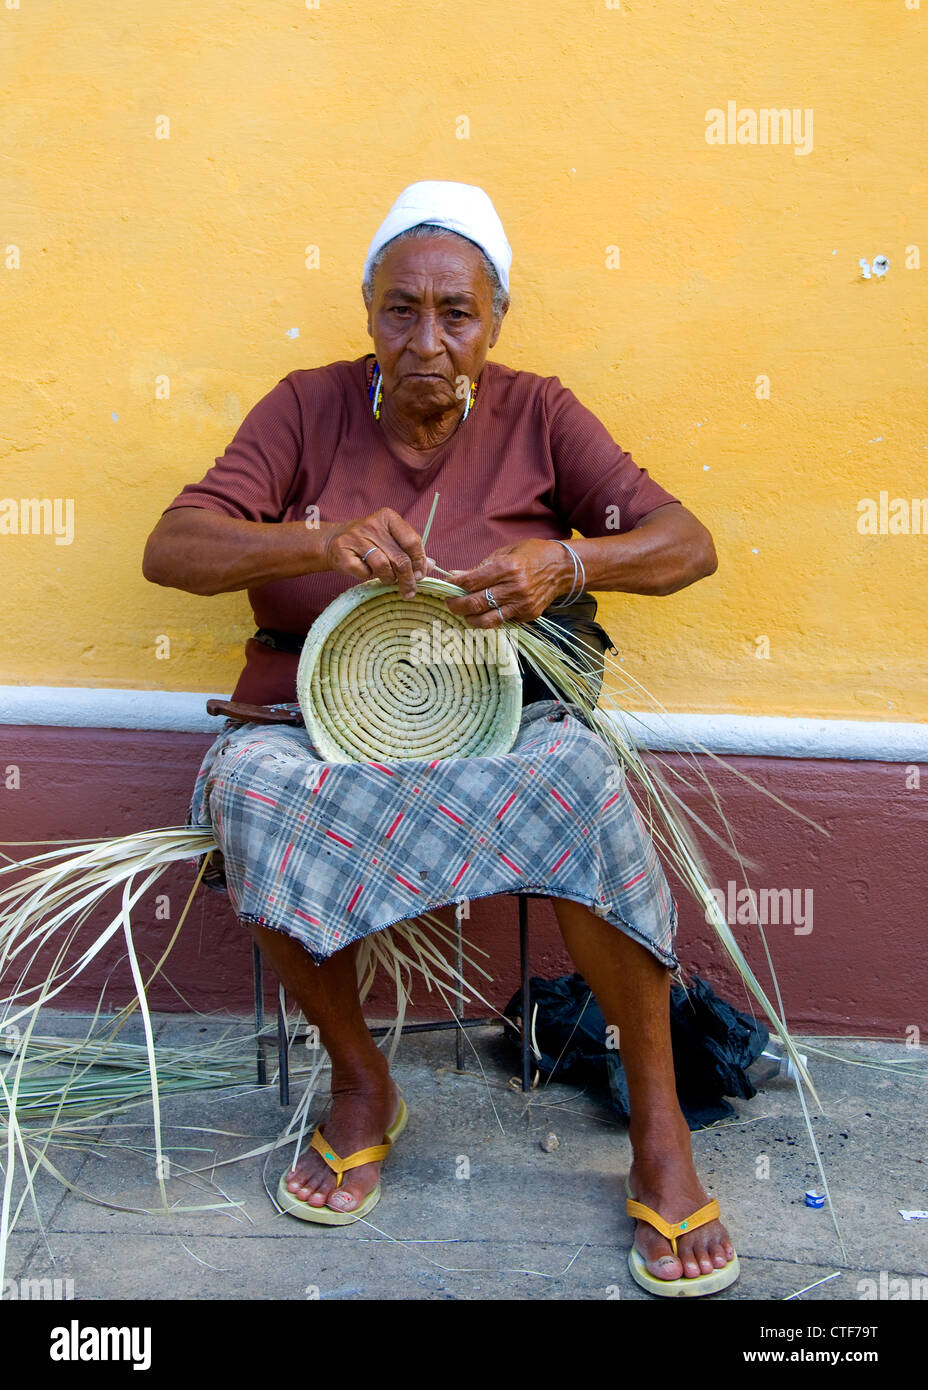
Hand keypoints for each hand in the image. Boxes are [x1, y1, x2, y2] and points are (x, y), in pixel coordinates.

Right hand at [324, 508, 426, 599]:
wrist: (333, 541)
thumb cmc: (370, 543)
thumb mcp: (391, 541)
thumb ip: (411, 551)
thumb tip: (432, 565)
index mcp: (389, 517)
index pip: (413, 541)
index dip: (420, 561)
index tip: (421, 576)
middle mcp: (372, 524)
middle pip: (400, 557)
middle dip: (408, 578)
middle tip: (410, 590)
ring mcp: (355, 537)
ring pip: (383, 566)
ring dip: (388, 578)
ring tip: (387, 580)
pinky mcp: (342, 551)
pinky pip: (363, 572)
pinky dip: (367, 576)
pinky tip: (366, 572)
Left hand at [443, 539, 573, 626]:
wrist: (563, 568)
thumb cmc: (532, 555)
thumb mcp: (506, 552)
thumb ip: (481, 566)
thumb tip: (457, 576)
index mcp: (507, 568)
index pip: (472, 582)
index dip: (456, 586)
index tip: (448, 586)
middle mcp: (514, 588)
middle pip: (475, 604)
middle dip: (457, 605)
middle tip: (450, 603)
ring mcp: (522, 604)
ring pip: (487, 620)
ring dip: (470, 619)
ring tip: (465, 613)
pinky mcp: (528, 615)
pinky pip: (502, 622)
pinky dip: (490, 619)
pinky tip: (485, 613)